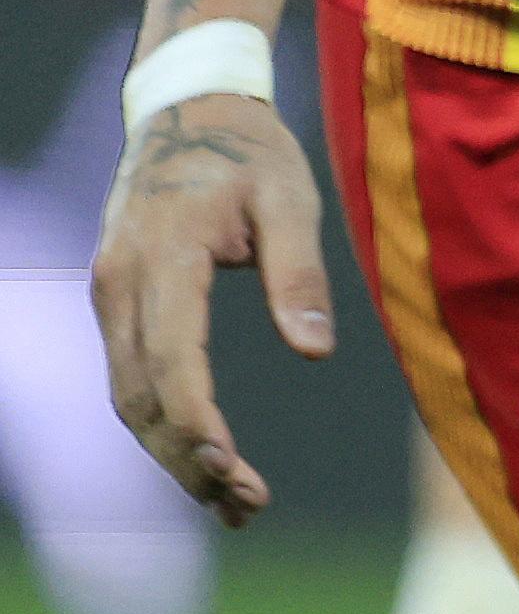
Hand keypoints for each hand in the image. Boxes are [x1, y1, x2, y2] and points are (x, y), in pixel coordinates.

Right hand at [94, 93, 335, 524]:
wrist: (187, 108)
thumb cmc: (251, 152)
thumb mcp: (291, 199)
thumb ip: (299, 275)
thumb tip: (314, 353)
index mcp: (162, 257)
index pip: (170, 360)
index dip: (197, 422)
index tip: (232, 470)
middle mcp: (119, 284)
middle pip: (141, 395)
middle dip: (188, 458)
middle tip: (247, 505)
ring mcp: (109, 294)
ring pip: (129, 396)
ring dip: (174, 453)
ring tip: (234, 502)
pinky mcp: (116, 302)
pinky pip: (132, 376)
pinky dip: (164, 422)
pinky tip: (206, 456)